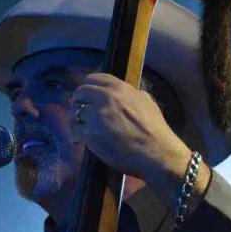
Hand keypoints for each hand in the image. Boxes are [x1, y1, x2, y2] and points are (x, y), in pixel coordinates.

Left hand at [70, 73, 196, 197]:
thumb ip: (131, 94)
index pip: (94, 78)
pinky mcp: (91, 135)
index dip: (88, 85)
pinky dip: (77, 135)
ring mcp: (96, 117)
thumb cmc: (155, 129)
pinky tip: (81, 140)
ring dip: (77, 120)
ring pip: (76, 113)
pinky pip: (75, 131)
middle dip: (78, 101)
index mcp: (119, 89)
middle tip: (79, 110)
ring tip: (82, 127)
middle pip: (80, 93)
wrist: (155, 152)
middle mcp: (106, 99)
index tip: (86, 93)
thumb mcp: (147, 102)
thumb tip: (123, 94)